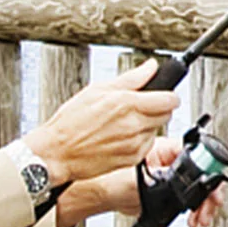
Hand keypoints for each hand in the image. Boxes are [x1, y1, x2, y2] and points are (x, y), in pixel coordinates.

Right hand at [24, 58, 180, 186]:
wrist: (57, 153)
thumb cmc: (70, 122)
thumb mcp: (97, 90)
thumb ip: (130, 78)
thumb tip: (150, 67)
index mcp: (127, 103)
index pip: (170, 99)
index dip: (168, 95)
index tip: (163, 94)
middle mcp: (134, 125)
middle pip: (167, 114)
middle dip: (158, 108)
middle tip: (139, 106)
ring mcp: (135, 144)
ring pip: (156, 129)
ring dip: (147, 125)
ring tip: (123, 123)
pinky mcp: (133, 159)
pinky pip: (147, 145)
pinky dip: (139, 140)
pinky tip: (120, 136)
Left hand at [93, 138, 227, 226]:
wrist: (103, 196)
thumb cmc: (110, 180)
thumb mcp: (139, 180)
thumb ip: (160, 179)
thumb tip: (181, 182)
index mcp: (164, 148)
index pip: (197, 155)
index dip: (208, 170)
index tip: (213, 187)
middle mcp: (171, 160)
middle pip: (202, 173)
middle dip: (208, 193)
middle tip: (209, 208)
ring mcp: (172, 174)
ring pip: (199, 188)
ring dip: (203, 204)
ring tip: (199, 219)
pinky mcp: (170, 190)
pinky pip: (190, 198)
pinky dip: (195, 209)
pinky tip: (193, 218)